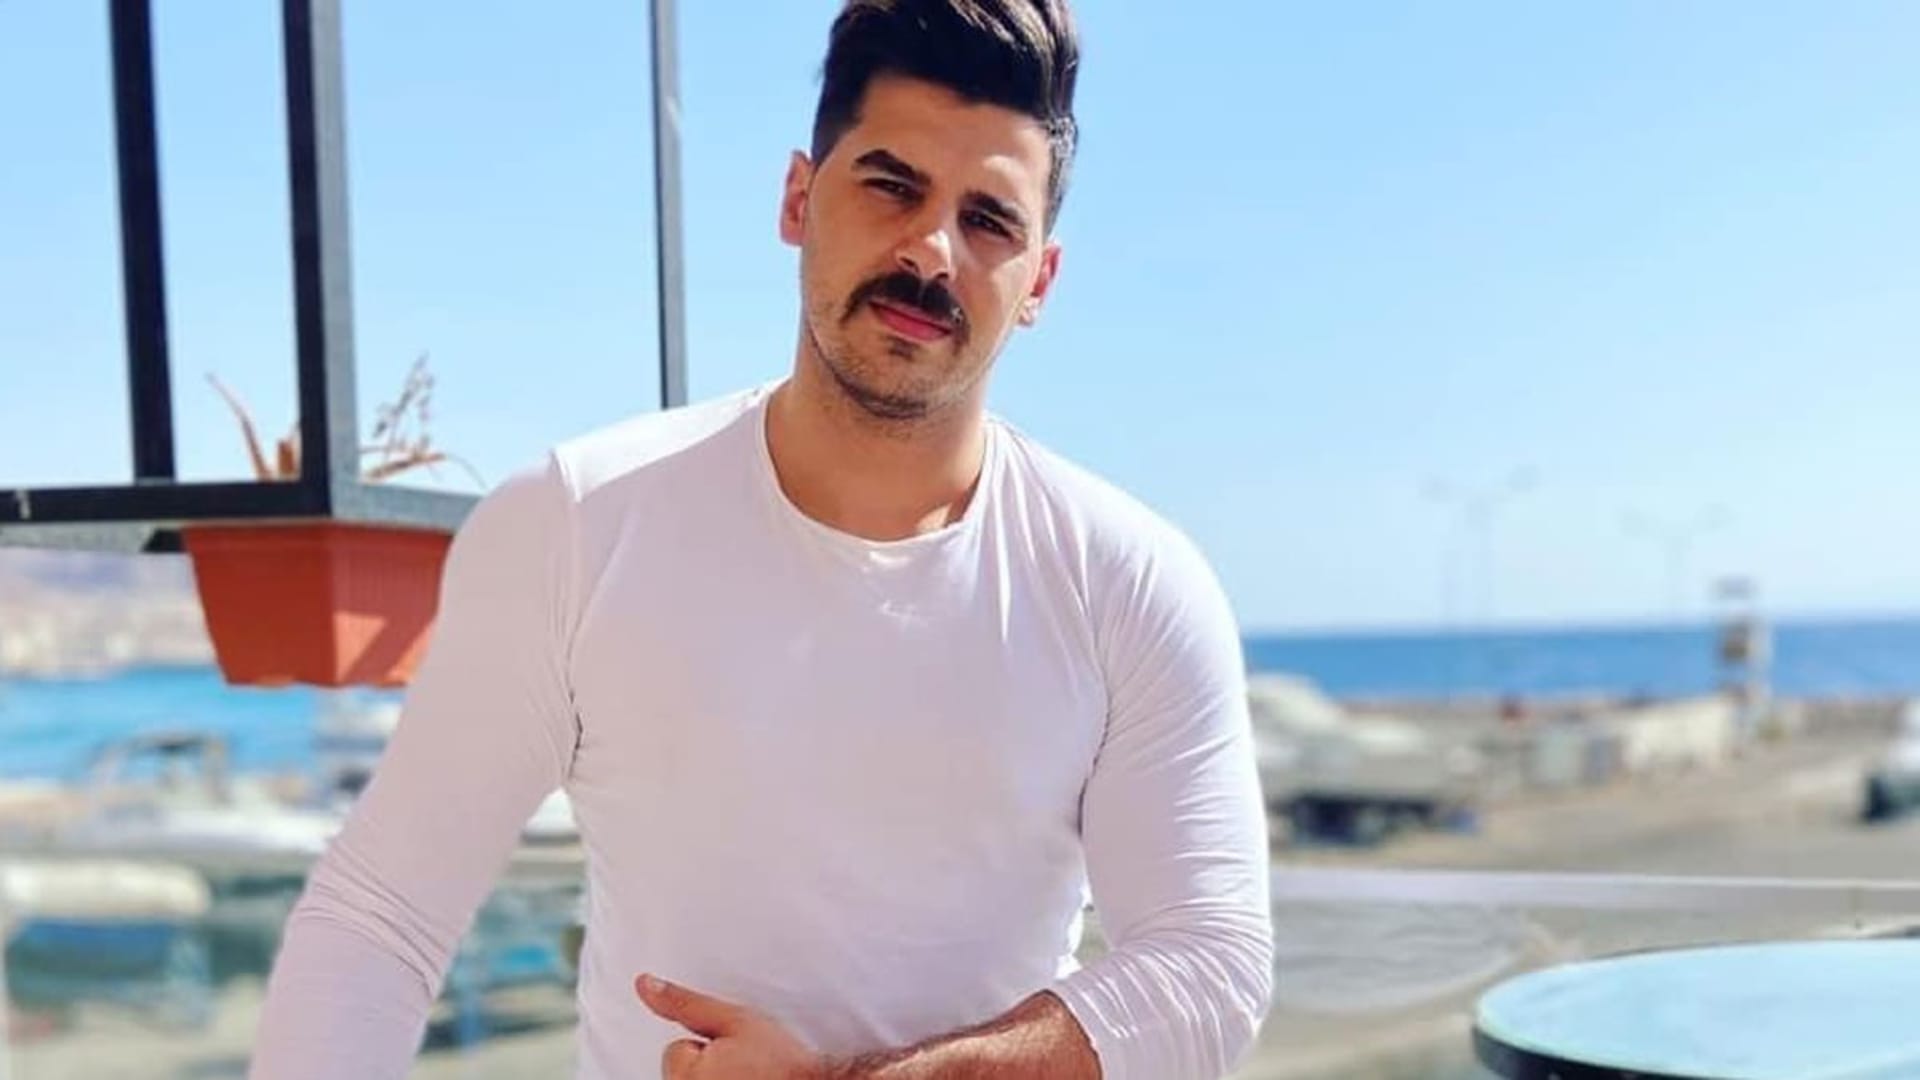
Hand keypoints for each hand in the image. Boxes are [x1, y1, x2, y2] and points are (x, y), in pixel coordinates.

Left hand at [635, 973, 825, 1079]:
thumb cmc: (781, 1061)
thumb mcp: (733, 1019)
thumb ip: (685, 1004)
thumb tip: (645, 986)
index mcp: (685, 1077)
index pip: (677, 1052)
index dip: (709, 1045)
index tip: (737, 1052)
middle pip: (683, 1073)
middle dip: (709, 1066)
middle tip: (746, 1067)